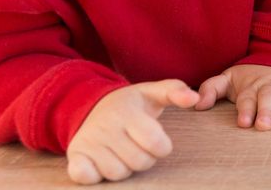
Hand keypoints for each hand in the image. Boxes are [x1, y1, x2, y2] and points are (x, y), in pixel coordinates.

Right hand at [66, 79, 199, 184]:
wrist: (91, 106)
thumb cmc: (130, 103)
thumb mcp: (152, 92)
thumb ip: (175, 91)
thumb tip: (196, 99)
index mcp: (128, 111)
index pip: (154, 141)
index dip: (162, 147)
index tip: (159, 142)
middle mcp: (106, 126)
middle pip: (138, 162)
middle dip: (145, 159)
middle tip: (139, 147)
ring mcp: (89, 142)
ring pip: (117, 174)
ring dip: (125, 168)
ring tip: (123, 152)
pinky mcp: (75, 156)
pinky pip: (87, 177)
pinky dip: (96, 176)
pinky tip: (101, 162)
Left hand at [194, 64, 270, 129]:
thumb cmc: (249, 77)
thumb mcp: (228, 79)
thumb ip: (212, 89)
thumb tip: (197, 104)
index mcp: (250, 86)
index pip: (247, 97)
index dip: (245, 109)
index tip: (243, 121)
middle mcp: (269, 85)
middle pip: (268, 97)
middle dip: (266, 110)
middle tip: (263, 125)